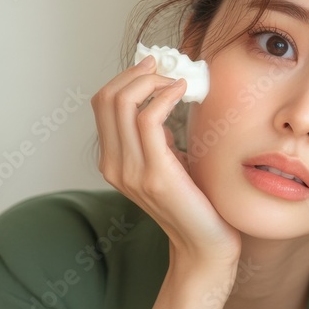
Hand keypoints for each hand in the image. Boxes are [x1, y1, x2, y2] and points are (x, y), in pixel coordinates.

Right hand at [92, 55, 240, 272]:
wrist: (205, 243)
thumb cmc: (194, 201)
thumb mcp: (169, 160)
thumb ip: (157, 136)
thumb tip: (162, 98)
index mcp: (113, 160)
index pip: (102, 104)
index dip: (125, 77)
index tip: (153, 64)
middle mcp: (114, 166)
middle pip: (105, 98)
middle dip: (134, 73)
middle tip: (162, 64)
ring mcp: (130, 172)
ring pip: (121, 104)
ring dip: (149, 80)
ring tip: (175, 77)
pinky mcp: (155, 175)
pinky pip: (148, 120)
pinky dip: (164, 97)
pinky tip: (182, 92)